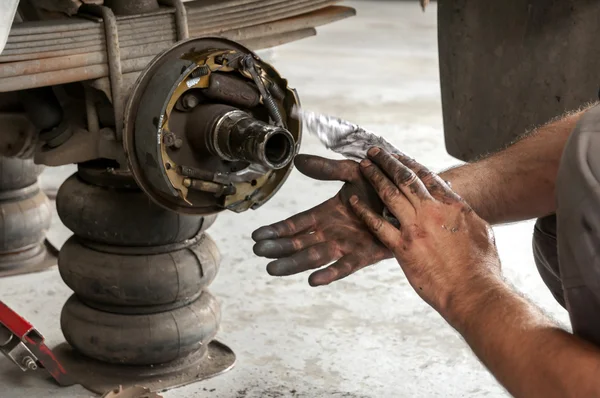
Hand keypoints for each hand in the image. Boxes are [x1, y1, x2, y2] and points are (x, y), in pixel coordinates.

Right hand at [252, 154, 392, 285]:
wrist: (410, 197)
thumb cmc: (380, 185)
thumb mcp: (351, 172)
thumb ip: (326, 169)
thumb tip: (297, 161)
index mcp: (326, 214)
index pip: (296, 224)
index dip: (277, 230)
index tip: (257, 236)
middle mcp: (332, 232)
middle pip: (299, 243)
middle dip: (278, 249)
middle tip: (259, 253)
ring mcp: (346, 245)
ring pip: (314, 257)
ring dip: (293, 264)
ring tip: (273, 269)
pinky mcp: (364, 255)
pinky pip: (344, 267)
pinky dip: (330, 274)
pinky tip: (313, 280)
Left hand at [349, 148, 501, 317]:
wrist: (473, 292)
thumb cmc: (482, 268)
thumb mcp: (482, 232)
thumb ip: (465, 216)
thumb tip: (460, 209)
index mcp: (453, 206)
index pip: (428, 176)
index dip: (410, 163)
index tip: (398, 155)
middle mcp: (432, 211)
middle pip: (406, 178)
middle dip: (388, 162)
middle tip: (375, 152)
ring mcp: (416, 228)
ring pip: (390, 194)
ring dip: (375, 177)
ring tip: (364, 166)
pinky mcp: (403, 248)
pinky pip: (378, 225)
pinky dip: (364, 211)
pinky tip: (353, 202)